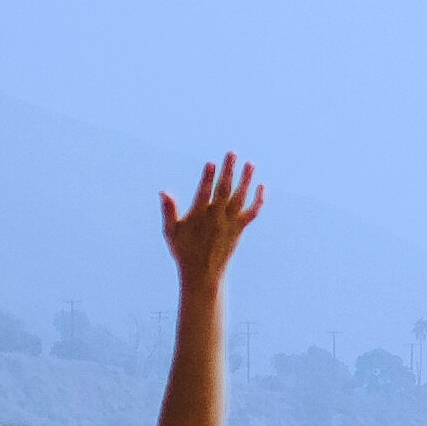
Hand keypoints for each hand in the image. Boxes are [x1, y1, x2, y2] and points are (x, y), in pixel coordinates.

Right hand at [159, 154, 265, 286]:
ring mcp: (230, 222)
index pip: (203, 193)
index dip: (207, 178)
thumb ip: (169, 211)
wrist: (203, 273)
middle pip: (224, 190)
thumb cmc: (184, 250)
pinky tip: (263, 186)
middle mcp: (216, 217)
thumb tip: (163, 191)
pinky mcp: (240, 228)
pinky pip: (252, 212)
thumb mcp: (171, 231)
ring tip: (250, 163)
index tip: (211, 163)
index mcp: (198, 216)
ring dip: (246, 180)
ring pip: (240, 198)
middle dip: (228, 171)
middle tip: (232, 152)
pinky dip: (259, 200)